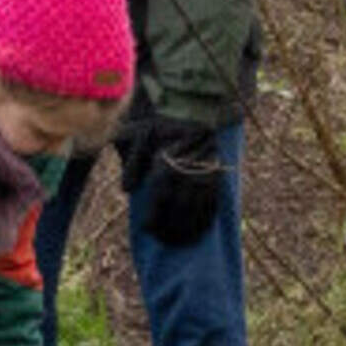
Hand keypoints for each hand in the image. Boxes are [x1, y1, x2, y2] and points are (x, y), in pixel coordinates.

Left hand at [119, 117, 228, 248]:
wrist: (189, 105)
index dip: (153, 219)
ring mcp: (205, 174)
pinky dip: (206, 219)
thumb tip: (127, 190)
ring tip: (180, 241)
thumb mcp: (136, 136)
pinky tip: (198, 230)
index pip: (160, 201)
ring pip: (197, 210)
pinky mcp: (219, 174)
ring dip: (189, 228)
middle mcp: (187, 172)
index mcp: (166, 165)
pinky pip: (213, 203)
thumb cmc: (156, 122)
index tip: (147, 229)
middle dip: (171, 229)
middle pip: (180, 210)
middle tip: (163, 241)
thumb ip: (131, 163)